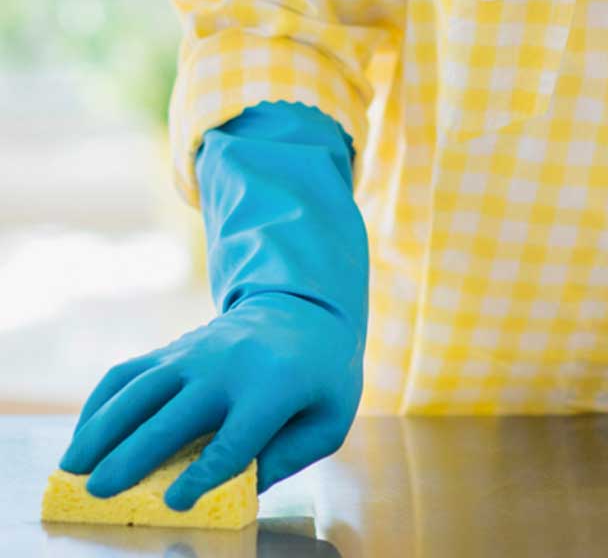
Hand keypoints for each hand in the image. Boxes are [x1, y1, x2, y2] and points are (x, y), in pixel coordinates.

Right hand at [59, 101, 367, 509]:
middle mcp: (228, 368)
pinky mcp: (173, 350)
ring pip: (137, 392)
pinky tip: (85, 436)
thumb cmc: (321, 377)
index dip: (202, 473)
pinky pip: (127, 374)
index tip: (175, 501)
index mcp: (274, 388)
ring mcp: (194, 354)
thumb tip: (240, 489)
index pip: (234, 440)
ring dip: (101, 430)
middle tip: (100, 492)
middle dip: (134, 456)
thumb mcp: (328, 419)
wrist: (304, 311)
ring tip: (73, 468)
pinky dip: (99, 404)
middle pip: (173, 417)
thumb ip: (289, 456)